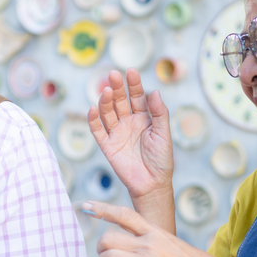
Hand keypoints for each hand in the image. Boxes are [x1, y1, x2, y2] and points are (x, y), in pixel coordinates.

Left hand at [86, 201, 227, 256]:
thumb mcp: (172, 243)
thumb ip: (153, 239)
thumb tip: (139, 238)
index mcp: (155, 231)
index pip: (124, 215)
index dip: (103, 209)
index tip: (86, 206)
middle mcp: (149, 243)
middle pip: (108, 238)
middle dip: (101, 247)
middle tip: (105, 254)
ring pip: (109, 256)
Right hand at [87, 69, 173, 209]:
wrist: (153, 184)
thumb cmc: (161, 160)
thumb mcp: (164, 134)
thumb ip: (159, 113)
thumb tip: (155, 92)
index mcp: (144, 117)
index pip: (137, 96)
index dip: (134, 84)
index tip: (131, 71)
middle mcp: (128, 122)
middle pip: (120, 101)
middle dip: (117, 87)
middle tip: (113, 74)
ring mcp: (117, 133)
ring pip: (107, 112)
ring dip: (105, 101)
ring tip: (107, 91)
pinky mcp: (107, 145)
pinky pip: (97, 130)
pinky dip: (93, 120)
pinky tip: (93, 108)